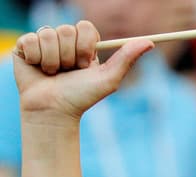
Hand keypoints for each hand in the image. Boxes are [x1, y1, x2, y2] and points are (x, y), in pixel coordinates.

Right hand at [12, 22, 151, 118]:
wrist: (53, 110)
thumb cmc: (81, 97)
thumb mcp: (108, 79)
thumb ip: (127, 58)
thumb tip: (150, 42)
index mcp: (83, 45)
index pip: (85, 26)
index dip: (85, 45)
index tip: (85, 64)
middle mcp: (64, 41)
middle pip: (67, 29)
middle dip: (70, 55)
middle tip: (69, 71)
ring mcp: (43, 42)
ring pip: (48, 35)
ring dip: (53, 60)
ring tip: (53, 73)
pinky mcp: (24, 46)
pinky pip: (30, 40)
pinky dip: (37, 58)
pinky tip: (39, 70)